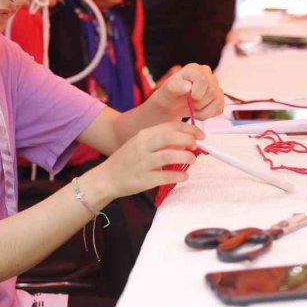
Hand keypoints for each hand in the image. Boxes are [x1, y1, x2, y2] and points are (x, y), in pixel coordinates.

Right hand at [87, 121, 203, 198]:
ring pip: (169, 156)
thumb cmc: (127, 160)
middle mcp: (143, 146)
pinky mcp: (144, 180)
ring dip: (185, 157)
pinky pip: (166, 176)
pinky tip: (184, 176)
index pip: (170, 126)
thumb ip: (160, 140)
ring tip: (192, 160)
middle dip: (188, 140)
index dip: (189, 129)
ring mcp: (143, 163)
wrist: (106, 178)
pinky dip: (179, 176)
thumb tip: (185, 140)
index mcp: (144, 135)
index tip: (200, 134)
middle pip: (170, 137)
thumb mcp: (140, 143)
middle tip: (197, 146)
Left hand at [150, 63, 224, 120]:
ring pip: (217, 101)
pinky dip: (207, 115)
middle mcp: (207, 74)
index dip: (197, 93)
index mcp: (194, 69)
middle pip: (211, 91)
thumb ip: (176, 86)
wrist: (173, 104)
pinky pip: (219, 109)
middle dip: (198, 103)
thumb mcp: (168, 90)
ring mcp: (215, 85)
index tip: (188, 97)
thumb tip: (188, 86)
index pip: (203, 79)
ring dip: (202, 111)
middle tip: (189, 103)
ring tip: (192, 108)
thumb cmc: (170, 94)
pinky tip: (198, 111)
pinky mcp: (219, 98)